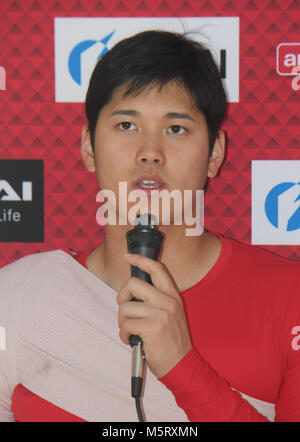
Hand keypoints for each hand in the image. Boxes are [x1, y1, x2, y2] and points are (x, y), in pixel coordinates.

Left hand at [116, 253, 192, 378]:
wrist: (182, 365)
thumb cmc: (171, 340)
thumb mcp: (171, 313)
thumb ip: (157, 299)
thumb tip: (133, 290)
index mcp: (172, 295)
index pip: (156, 268)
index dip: (140, 259)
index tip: (127, 256)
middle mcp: (168, 301)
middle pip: (133, 284)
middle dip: (122, 297)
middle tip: (125, 310)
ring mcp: (160, 314)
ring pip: (126, 307)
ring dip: (122, 321)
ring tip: (130, 331)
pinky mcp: (152, 328)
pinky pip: (125, 325)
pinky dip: (123, 335)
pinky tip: (131, 340)